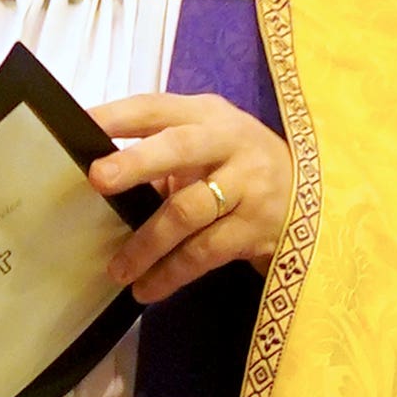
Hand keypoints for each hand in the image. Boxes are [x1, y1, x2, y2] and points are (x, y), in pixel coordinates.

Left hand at [88, 92, 290, 304]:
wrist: (316, 199)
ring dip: (146, 244)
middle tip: (98, 180)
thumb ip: (160, 157)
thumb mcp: (206, 149)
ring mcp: (248, 184)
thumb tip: (98, 182)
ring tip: (117, 269)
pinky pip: (205, 252)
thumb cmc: (238, 169)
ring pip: (187, 211)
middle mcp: (229, 143)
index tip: (80, 125)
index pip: (156, 108)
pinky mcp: (257, 227)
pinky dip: (171, 273)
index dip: (117, 116)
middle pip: (179, 148)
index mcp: (206, 116)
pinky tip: (147, 288)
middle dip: (136, 163)